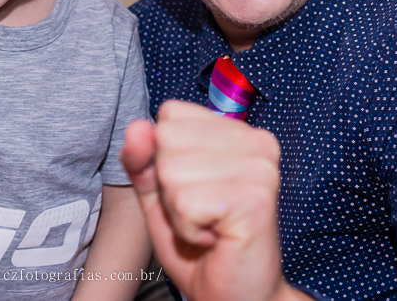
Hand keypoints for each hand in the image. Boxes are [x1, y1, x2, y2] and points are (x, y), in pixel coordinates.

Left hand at [121, 101, 303, 300]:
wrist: (235, 297)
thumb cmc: (199, 246)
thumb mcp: (158, 195)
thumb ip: (142, 159)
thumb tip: (136, 127)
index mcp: (237, 132)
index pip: (170, 114)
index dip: (163, 156)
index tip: (192, 187)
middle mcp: (256, 142)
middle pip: (167, 140)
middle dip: (169, 185)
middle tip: (200, 213)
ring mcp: (259, 169)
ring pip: (173, 172)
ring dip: (178, 211)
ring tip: (208, 225)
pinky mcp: (255, 200)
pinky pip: (186, 202)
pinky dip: (188, 229)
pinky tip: (215, 238)